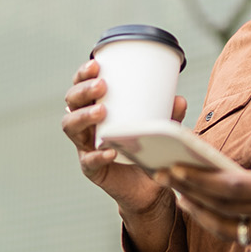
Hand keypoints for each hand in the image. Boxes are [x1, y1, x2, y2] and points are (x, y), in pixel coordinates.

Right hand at [61, 59, 186, 217]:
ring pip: (71, 127)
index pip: (81, 86)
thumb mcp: (158, 127)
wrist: (148, 186)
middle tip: (102, 85)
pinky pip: (89, 161)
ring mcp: (85, 146)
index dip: (82, 75)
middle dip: (83, 91)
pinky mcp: (91, 169)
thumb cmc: (147, 149)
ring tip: (101, 111)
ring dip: (83, 116)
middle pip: (71, 103)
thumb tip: (179, 99)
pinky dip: (98, 155)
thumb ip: (169, 115)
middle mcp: (85, 125)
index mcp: (96, 109)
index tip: (96, 64)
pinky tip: (109, 151)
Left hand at [162, 128, 250, 251]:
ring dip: (201, 213)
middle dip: (187, 193)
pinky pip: (249, 236)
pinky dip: (227, 222)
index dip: (196, 180)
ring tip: (182, 195)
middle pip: (220, 210)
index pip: (229, 188)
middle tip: (162, 175)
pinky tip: (216, 208)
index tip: (172, 168)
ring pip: (229, 230)